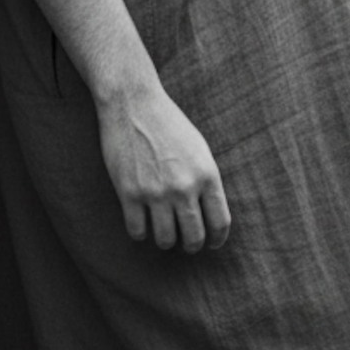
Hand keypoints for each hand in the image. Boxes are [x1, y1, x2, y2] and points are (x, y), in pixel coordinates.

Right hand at [96, 81, 231, 253]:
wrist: (134, 103)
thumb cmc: (169, 123)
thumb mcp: (199, 148)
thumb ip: (206, 180)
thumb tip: (210, 215)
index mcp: (207, 174)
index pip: (220, 223)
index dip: (217, 239)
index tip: (212, 243)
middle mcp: (184, 187)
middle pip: (193, 238)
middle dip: (192, 245)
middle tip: (187, 243)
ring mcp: (155, 192)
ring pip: (165, 240)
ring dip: (166, 240)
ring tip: (164, 232)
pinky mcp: (129, 193)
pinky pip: (137, 232)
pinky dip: (141, 231)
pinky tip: (142, 221)